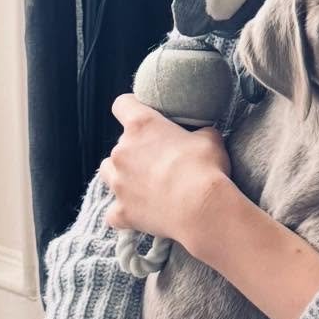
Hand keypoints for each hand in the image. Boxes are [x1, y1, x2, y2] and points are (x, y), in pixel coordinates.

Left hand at [99, 96, 230, 253]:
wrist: (201, 208)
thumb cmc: (205, 168)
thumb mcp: (210, 138)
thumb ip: (199, 132)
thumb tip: (202, 135)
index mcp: (141, 126)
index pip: (123, 104)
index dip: (131, 107)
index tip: (140, 114)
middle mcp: (122, 152)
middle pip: (119, 145)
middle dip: (135, 151)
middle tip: (159, 161)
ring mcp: (118, 183)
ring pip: (108, 173)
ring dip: (122, 177)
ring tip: (144, 185)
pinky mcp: (121, 211)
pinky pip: (114, 212)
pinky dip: (124, 212)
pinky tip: (139, 214)